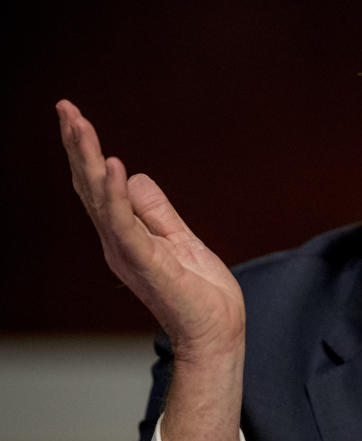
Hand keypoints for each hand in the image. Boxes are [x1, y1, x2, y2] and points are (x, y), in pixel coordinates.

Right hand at [58, 99, 244, 440]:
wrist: (217, 333)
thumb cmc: (201, 292)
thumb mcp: (181, 240)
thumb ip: (157, 211)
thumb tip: (133, 176)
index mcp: (125, 236)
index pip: (99, 187)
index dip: (85, 152)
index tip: (73, 116)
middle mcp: (118, 242)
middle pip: (90, 187)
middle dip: (76, 146)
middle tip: (64, 107)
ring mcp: (129, 252)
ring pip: (100, 199)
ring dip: (87, 159)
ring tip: (77, 123)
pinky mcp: (147, 262)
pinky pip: (126, 224)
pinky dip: (116, 194)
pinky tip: (110, 164)